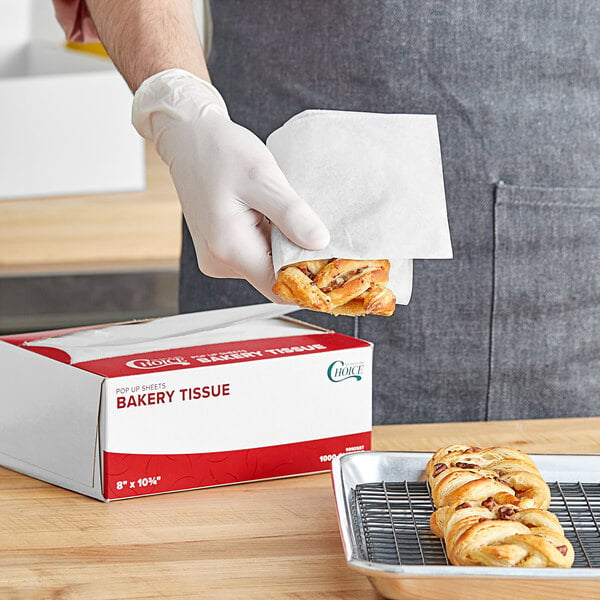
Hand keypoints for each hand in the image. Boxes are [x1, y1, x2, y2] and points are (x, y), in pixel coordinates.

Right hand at [132, 69, 328, 300]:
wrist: (189, 138)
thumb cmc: (221, 152)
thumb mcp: (263, 177)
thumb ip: (290, 214)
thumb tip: (320, 242)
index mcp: (228, 247)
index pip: (277, 287)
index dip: (306, 280)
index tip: (329, 261)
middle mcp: (219, 261)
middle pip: (272, 279)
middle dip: (297, 259)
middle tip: (313, 228)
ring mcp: (217, 258)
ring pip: (264, 266)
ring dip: (283, 247)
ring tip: (285, 215)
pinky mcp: (219, 250)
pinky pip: (253, 255)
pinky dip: (269, 240)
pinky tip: (270, 217)